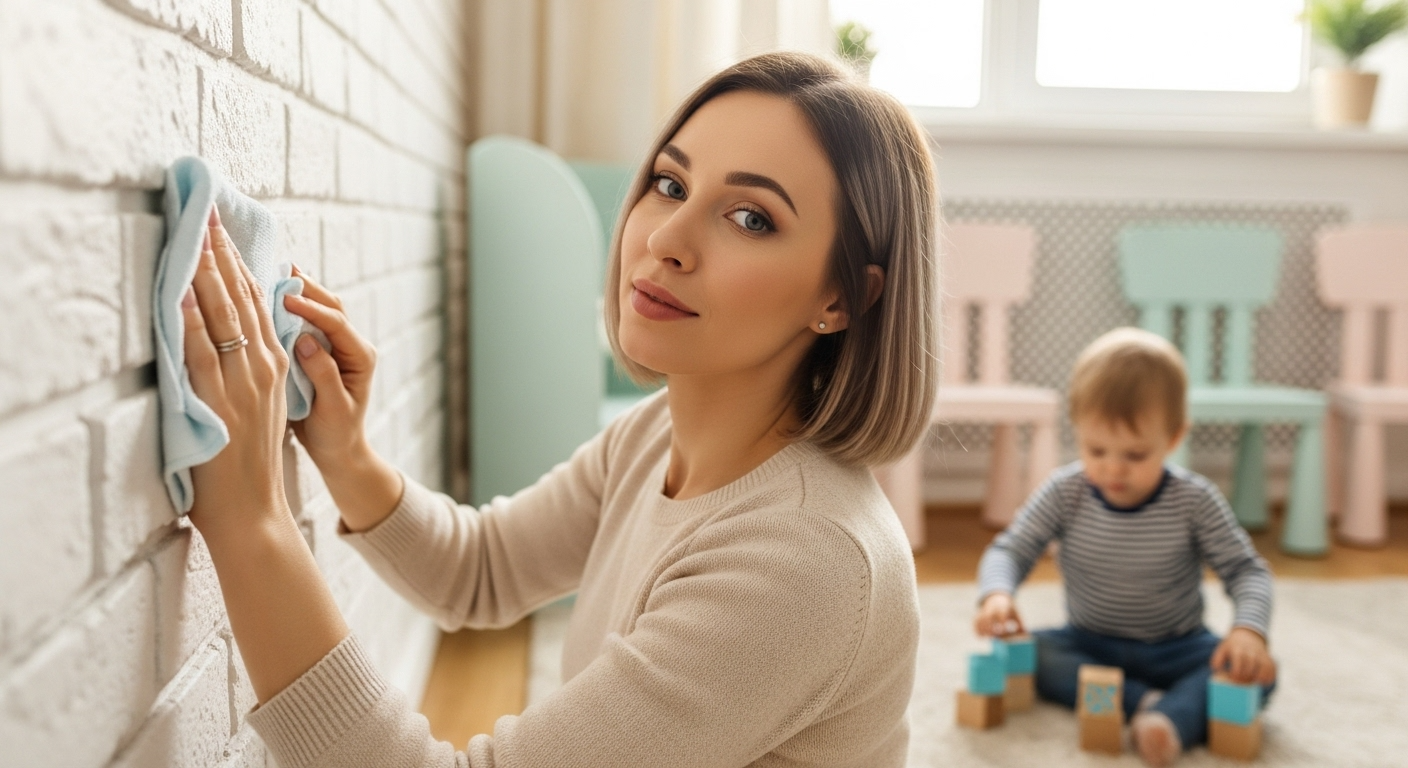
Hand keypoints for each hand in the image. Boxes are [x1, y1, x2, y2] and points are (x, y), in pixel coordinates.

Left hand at [182, 205, 291, 536]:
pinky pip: (201, 347)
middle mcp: (265, 367)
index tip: (224, 231)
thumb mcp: (261, 409)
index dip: (239, 264)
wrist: (257, 512)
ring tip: (196, 234)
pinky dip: (189, 314)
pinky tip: (180, 286)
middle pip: (243, 298)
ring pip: (225, 314)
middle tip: (209, 214)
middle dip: (224, 253)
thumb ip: (248, 373)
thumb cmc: (251, 467)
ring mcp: (243, 382)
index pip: (258, 303)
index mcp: (277, 366)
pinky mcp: (219, 400)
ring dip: (208, 270)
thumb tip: (223, 341)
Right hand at [281, 266, 401, 531]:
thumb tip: (306, 340)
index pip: (337, 322)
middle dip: (306, 288)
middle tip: (276, 272)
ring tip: (271, 274)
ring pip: (320, 308)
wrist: (338, 450)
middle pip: (331, 306)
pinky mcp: (321, 349)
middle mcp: (352, 345)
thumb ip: (324, 374)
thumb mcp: (333, 409)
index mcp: (361, 357)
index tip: (285, 299)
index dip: (312, 308)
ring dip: (298, 291)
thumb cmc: (337, 434)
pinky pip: (307, 321)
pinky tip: (268, 296)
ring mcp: (337, 345)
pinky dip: (290, 307)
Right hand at [974, 592, 1025, 637]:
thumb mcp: (1015, 613)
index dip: (1001, 622)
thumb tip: (1025, 633)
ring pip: (980, 618)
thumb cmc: (1008, 608)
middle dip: (989, 626)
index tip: (1002, 631)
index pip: (1001, 613)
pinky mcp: (979, 613)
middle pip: (988, 615)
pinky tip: (979, 637)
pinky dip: (976, 628)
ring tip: (985, 638)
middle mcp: (992, 607)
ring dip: (981, 628)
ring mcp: (984, 609)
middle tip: (992, 637)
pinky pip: (975, 620)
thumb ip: (1020, 623)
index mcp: (1003, 606)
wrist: (997, 597)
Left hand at [1210, 627, 1276, 685]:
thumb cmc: (1233, 646)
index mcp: (1238, 650)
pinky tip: (1265, 682)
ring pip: (1265, 668)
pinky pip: (1273, 668)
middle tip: (1242, 683)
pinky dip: (1271, 676)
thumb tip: (1216, 670)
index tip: (1233, 679)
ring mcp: (1262, 655)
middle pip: (1251, 668)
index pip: (1238, 665)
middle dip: (1246, 678)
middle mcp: (1251, 652)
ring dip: (1260, 678)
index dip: (1236, 674)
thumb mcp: (1222, 649)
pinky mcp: (1269, 658)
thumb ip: (1217, 659)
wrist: (1247, 635)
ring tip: (1255, 683)